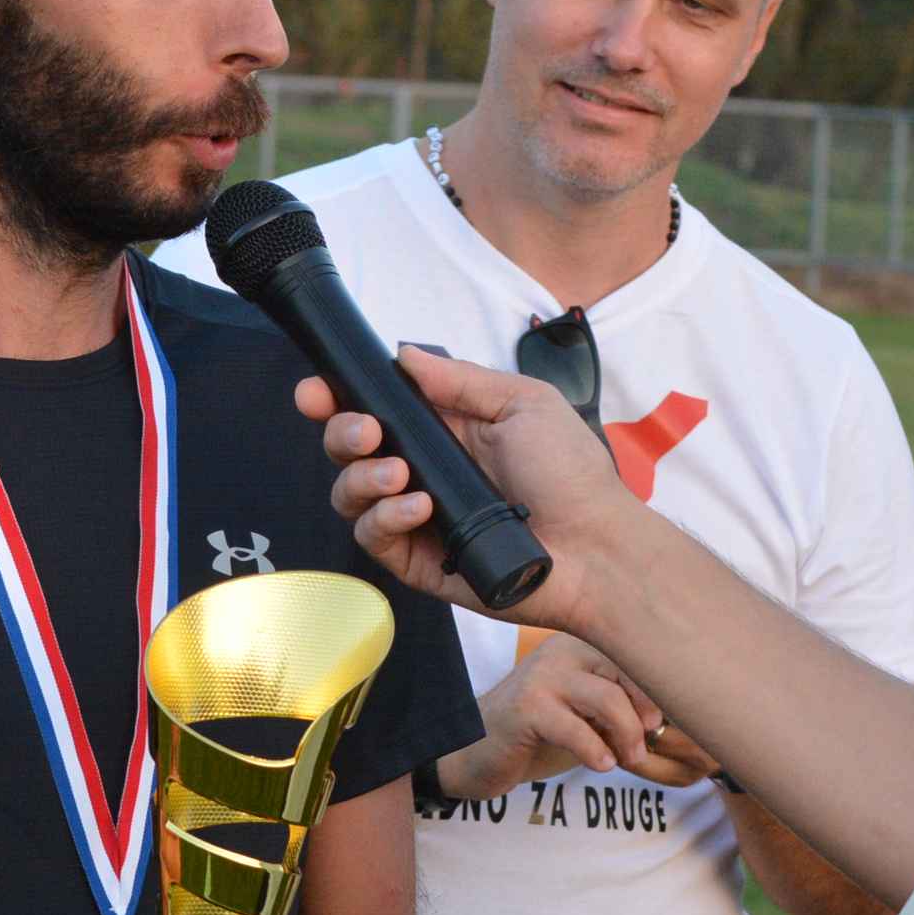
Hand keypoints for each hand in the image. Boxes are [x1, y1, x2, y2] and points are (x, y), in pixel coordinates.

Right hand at [292, 347, 632, 630]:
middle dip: (342, 433)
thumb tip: (405, 354)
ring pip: (352, 494)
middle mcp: (425, 470)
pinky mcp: (418, 560)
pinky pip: (374, 537)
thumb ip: (460, 380)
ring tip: (399, 475)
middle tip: (366, 432)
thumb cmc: (571, 475)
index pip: (378, 408)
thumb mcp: (523, 403)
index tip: (318, 390)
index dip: (339, 397)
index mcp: (446, 429)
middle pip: (351, 448)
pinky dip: (386, 518)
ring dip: (363, 478)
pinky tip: (419, 507)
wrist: (596, 548)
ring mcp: (418, 517)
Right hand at [440, 636, 714, 795]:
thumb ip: (620, 707)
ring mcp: (543, 677)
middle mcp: (563, 651)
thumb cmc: (538, 734)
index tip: (667, 722)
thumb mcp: (585, 714)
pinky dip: (596, 751)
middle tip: (650, 743)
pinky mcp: (526, 708)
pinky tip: (602, 766)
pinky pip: (575, 728)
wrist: (476, 753)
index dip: (659, 689)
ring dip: (628, 735)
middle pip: (628, 671)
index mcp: (581, 644)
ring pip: (608, 698)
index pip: (636, 655)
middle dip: (647, 713)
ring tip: (629, 759)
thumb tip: (676, 720)